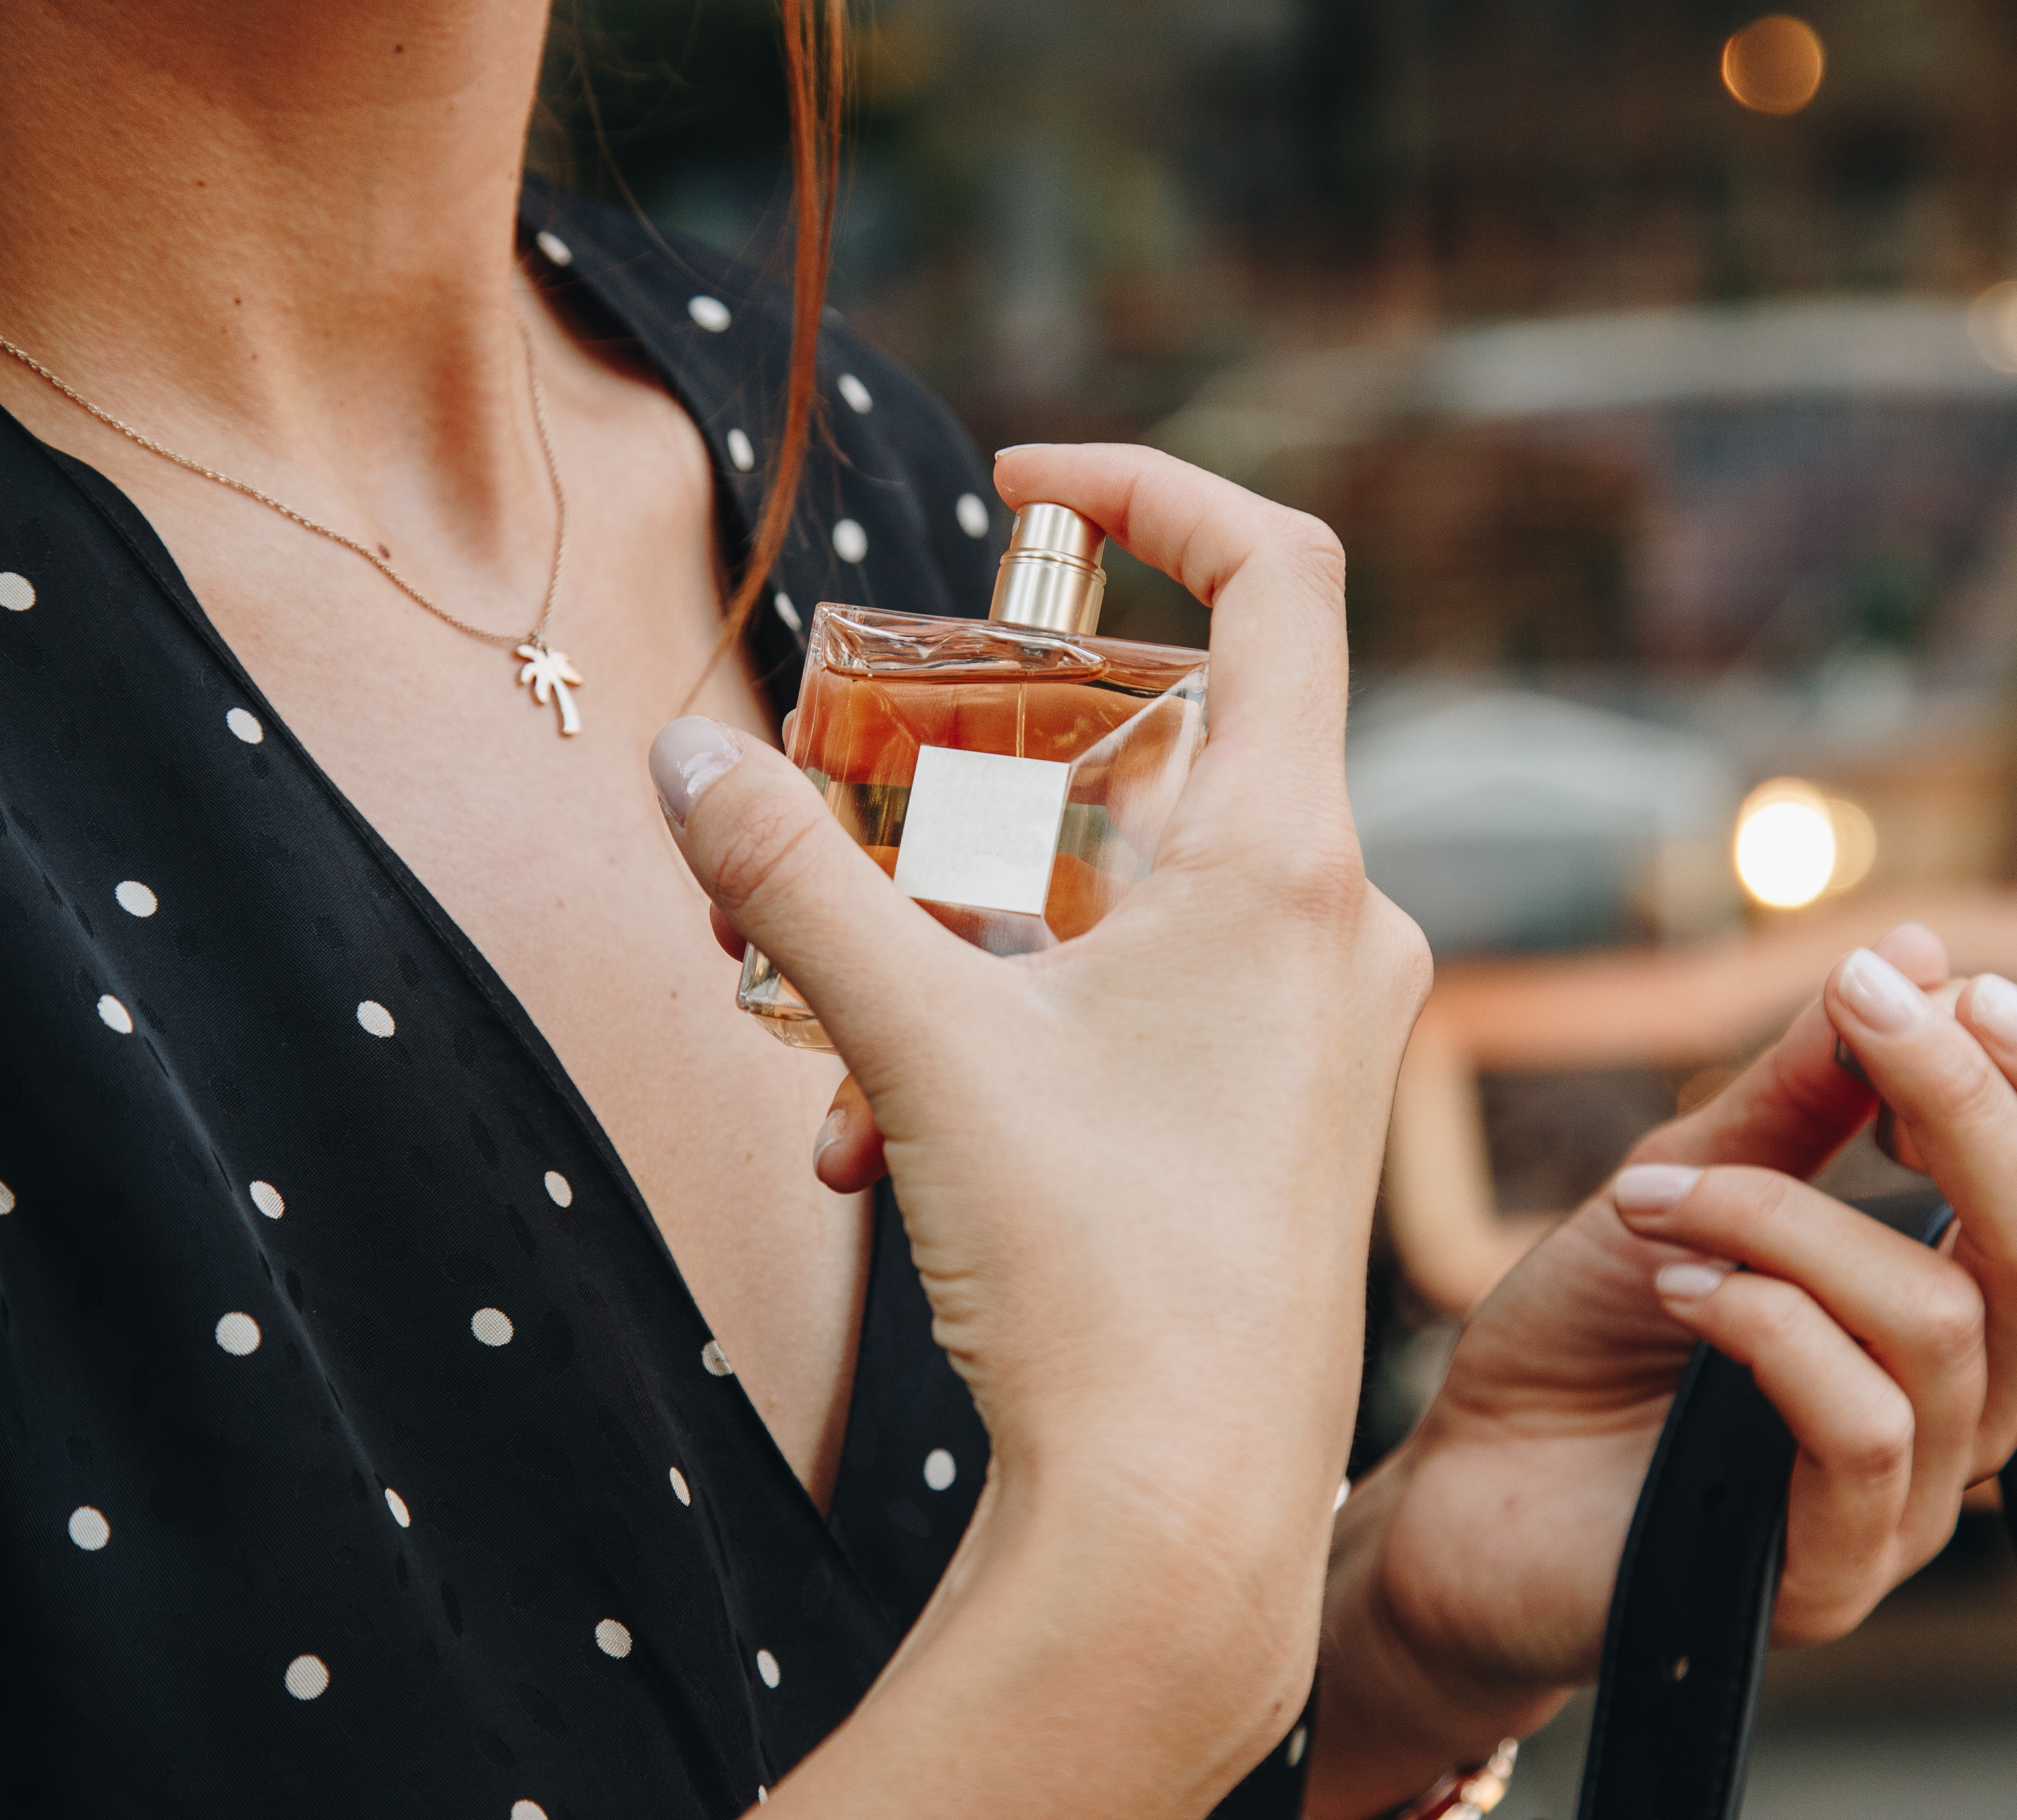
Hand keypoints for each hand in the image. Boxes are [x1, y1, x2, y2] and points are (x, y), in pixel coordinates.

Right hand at [652, 444, 1431, 1818]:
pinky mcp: (1289, 1117)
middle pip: (1161, 748)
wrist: (1183, 1522)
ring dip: (964, 947)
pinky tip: (889, 1150)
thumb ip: (795, 881)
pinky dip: (1017, 1037)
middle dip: (975, 782)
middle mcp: (1335, 925)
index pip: (1285, 576)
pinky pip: (1144, 1012)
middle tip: (857, 817)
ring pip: (1124, 903)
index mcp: (1287, 862)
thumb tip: (682, 753)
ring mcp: (1324, 1028)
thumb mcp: (919, 1044)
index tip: (1024, 495)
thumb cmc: (1091, 1274)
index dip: (1156, 494)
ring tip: (839, 1062)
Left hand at [1308, 924, 2016, 1816]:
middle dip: (1965, 1099)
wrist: (1466, 1486)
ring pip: (1938, 1320)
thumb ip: (1804, 1087)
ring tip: (1657, 1195)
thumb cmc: (1586, 1335)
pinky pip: (1863, 1426)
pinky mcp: (1834, 1575)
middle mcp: (1971, 1405)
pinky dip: (1762, 1323)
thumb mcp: (1688, 1172)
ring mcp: (1912, 1500)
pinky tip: (1675, 1287)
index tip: (1938, 984)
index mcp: (1961, 1305)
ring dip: (1783, 1219)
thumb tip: (1921, 950)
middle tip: (1858, 1009)